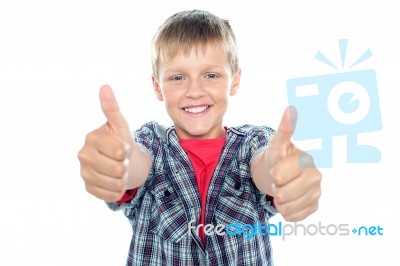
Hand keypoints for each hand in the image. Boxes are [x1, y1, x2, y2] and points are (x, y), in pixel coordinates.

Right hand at [78, 85, 133, 201]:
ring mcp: (84, 173)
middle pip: (117, 169)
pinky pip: (110, 195)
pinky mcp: (88, 188)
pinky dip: (118, 190)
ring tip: (119, 170)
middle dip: (125, 166)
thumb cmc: (121, 141)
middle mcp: (83, 155)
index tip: (123, 147)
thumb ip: (112, 108)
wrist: (121, 161)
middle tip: (122, 160)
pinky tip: (115, 181)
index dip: (127, 151)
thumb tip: (104, 86)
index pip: (119, 151)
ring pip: (115, 183)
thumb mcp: (120, 126)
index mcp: (91, 138)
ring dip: (123, 178)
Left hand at [265, 107, 321, 221]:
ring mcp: (316, 192)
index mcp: (306, 160)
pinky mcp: (314, 206)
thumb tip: (290, 109)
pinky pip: (293, 217)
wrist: (279, 174)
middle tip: (278, 180)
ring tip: (281, 190)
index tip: (276, 168)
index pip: (279, 175)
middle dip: (274, 188)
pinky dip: (285, 212)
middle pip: (282, 194)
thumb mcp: (276, 144)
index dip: (273, 173)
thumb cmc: (278, 158)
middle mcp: (316, 176)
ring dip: (278, 201)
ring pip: (286, 207)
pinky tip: (287, 201)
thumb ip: (284, 130)